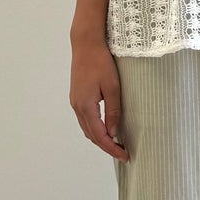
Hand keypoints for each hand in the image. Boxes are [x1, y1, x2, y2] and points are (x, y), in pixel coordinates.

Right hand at [70, 38, 129, 160]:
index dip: (112, 148)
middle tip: (123, 152)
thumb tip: (113, 132)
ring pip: (87, 128)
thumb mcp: (113, 87)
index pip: (99, 136)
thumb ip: (113, 111)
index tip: (124, 155)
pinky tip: (105, 129)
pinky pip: (85, 120)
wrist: (86, 45)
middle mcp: (77, 107)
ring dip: (100, 139)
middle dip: (106, 146)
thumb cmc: (101, 62)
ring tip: (116, 144)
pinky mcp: (77, 97)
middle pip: (91, 135)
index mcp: (86, 106)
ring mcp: (75, 102)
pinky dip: (95, 129)